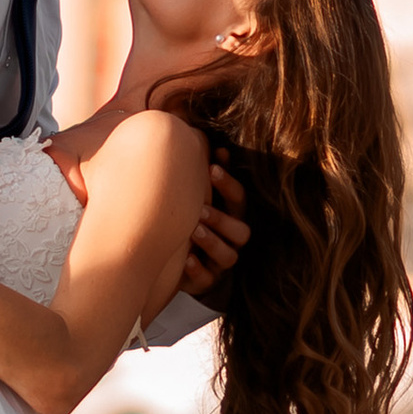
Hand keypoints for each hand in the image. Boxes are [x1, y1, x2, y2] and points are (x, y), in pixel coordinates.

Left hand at [182, 155, 248, 298]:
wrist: (171, 260)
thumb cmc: (185, 218)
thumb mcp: (193, 196)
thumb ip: (196, 172)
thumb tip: (188, 130)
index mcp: (231, 214)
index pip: (240, 199)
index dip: (229, 184)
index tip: (212, 167)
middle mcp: (231, 239)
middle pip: (241, 230)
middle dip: (222, 217)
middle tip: (200, 206)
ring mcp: (220, 263)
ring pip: (228, 255)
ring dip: (212, 241)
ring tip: (193, 230)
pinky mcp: (206, 282)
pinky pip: (207, 280)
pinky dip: (198, 270)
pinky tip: (186, 259)